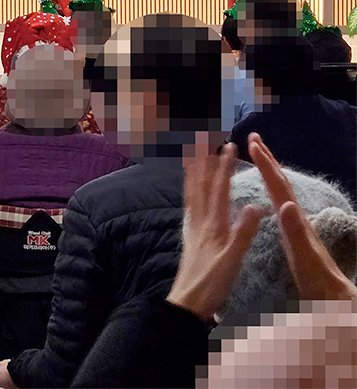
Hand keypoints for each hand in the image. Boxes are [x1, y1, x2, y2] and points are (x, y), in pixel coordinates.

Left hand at [166, 143, 263, 320]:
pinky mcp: (190, 237)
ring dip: (194, 173)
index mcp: (213, 225)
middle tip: (206, 142)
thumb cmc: (212, 283)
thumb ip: (243, 233)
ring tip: (193, 156)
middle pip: (202, 186)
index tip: (228, 147)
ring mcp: (193, 228)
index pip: (218, 189)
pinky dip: (190, 193)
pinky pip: (189, 207)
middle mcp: (200, 222)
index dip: (223, 167)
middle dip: (206, 163)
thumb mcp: (232, 259)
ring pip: (193, 194)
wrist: (188, 301)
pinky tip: (190, 193)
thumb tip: (254, 205)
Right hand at [248, 132, 356, 301]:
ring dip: (269, 170)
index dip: (266, 165)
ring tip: (259, 156)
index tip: (252, 144)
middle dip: (267, 159)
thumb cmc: (317, 280)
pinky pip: (279, 202)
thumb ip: (295, 231)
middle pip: (281, 181)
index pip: (278, 186)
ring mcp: (296, 224)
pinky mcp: (294, 233)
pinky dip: (271, 189)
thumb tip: (286, 204)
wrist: (333, 297)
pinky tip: (269, 193)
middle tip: (254, 137)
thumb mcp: (304, 256)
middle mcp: (296, 217)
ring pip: (281, 189)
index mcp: (295, 220)